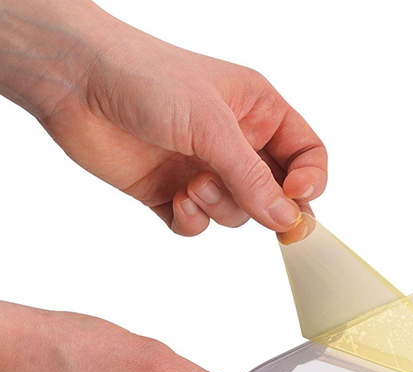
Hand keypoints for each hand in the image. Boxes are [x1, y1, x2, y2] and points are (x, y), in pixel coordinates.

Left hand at [0, 0, 326, 236]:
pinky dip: (193, 220)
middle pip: (275, 193)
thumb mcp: (213, 126)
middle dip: (264, 205)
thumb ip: (253, 178)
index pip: (307, 155)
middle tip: (260, 213)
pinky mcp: (171, 192)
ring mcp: (203, 169)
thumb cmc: (146, 78)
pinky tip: (177, 200)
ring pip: (237, 214)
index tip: (295, 198)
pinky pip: (199, 225)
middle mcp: (235, 143)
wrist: (75, 82)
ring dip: (220, 207)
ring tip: (194, 185)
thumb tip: (286, 219)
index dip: (310, 181)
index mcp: (257, 112)